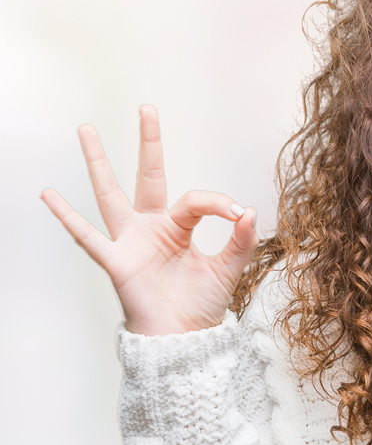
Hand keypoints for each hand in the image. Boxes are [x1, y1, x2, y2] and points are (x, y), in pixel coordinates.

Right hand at [40, 104, 259, 335]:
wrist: (184, 337)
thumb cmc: (201, 303)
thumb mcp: (229, 268)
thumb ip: (241, 240)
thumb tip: (249, 210)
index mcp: (180, 226)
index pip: (196, 199)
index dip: (218, 203)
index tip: (238, 215)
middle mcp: (152, 226)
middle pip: (149, 175)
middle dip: (148, 143)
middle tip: (146, 108)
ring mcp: (131, 240)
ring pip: (111, 194)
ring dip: (98, 163)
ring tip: (86, 130)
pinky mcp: (116, 261)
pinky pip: (88, 236)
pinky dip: (67, 216)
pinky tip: (49, 194)